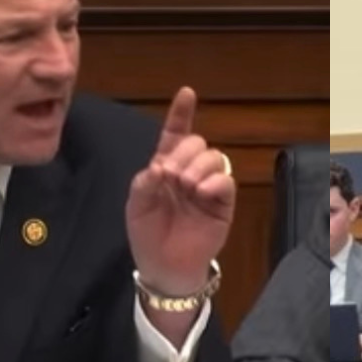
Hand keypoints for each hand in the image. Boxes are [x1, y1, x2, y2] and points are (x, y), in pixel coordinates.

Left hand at [126, 87, 236, 294]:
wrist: (164, 268)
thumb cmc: (147, 235)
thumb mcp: (136, 206)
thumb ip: (144, 182)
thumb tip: (161, 166)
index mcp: (166, 167)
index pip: (175, 135)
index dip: (181, 114)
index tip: (187, 93)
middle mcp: (188, 172)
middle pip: (196, 143)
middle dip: (183, 152)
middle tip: (170, 175)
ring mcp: (207, 187)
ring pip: (214, 158)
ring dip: (197, 166)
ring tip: (184, 186)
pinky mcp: (222, 204)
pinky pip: (226, 182)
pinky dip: (213, 181)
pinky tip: (199, 192)